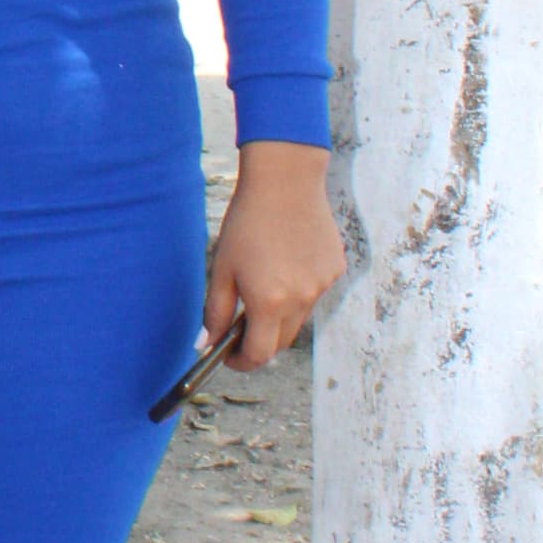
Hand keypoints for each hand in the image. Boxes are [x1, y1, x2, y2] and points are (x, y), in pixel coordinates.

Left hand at [204, 141, 342, 371]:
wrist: (286, 181)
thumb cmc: (247, 222)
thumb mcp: (223, 267)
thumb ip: (216, 311)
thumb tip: (206, 343)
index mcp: (269, 301)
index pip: (259, 354)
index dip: (241, 362)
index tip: (229, 357)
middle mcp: (301, 299)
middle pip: (280, 341)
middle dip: (259, 342)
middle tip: (240, 326)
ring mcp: (322, 286)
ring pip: (299, 318)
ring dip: (279, 315)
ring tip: (263, 281)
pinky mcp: (335, 270)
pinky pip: (314, 294)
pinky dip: (299, 291)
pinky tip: (286, 261)